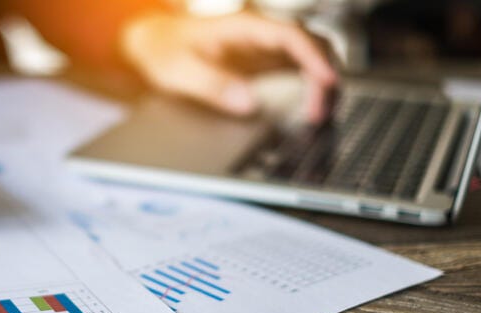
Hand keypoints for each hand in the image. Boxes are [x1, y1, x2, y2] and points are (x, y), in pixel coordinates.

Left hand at [120, 11, 337, 122]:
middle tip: (317, 113)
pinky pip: (297, 70)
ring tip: (316, 115)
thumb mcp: (180, 69)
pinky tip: (307, 109)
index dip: (313, 57)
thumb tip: (247, 103)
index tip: (326, 81)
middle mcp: (260, 35)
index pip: (291, 36)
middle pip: (310, 45)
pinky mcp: (263, 64)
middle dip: (323, 75)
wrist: (154, 42)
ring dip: (320, 82)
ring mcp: (264, 49)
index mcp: (244, 28)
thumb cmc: (164, 49)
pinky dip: (309, 87)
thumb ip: (213, 85)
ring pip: (309, 57)